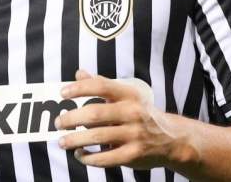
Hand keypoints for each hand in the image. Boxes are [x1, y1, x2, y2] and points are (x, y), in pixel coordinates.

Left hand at [55, 70, 197, 169]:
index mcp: (129, 94)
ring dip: (75, 140)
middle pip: (95, 113)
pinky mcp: (133, 154)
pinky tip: (80, 155)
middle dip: (71, 118)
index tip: (62, 93)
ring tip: (62, 142)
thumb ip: (102, 85)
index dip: (79, 88)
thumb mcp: (126, 96)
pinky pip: (105, 158)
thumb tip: (79, 74)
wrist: (172, 139)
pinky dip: (89, 158)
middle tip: (58, 123)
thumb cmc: (142, 114)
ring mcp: (134, 134)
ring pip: (97, 136)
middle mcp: (132, 112)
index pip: (101, 86)